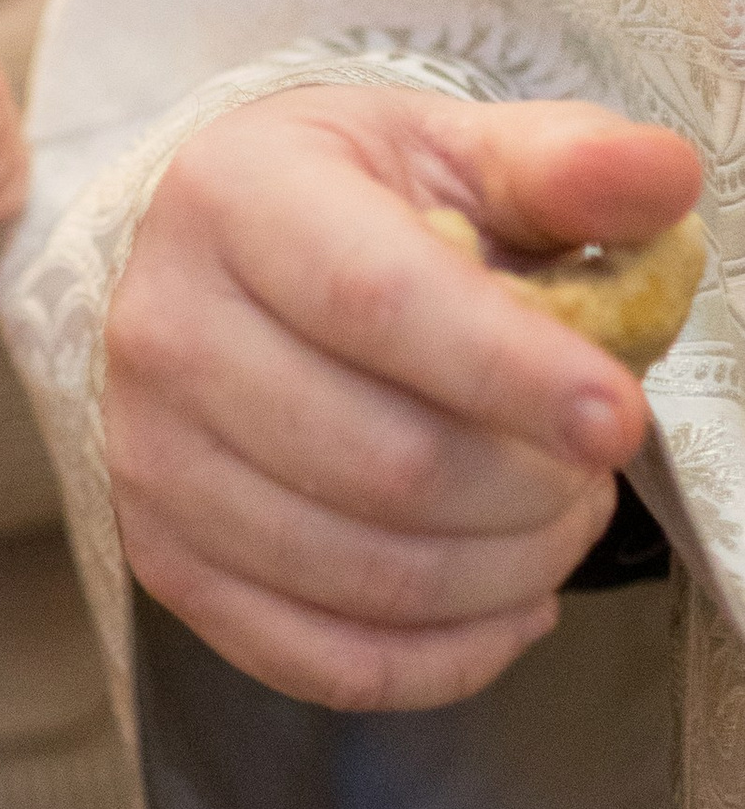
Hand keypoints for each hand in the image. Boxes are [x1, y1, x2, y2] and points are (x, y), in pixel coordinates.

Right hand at [106, 86, 698, 711]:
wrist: (229, 258)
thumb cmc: (357, 203)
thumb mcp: (455, 148)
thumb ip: (564, 162)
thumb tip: (661, 175)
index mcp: (235, 196)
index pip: (375, 300)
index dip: (511, 371)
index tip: (617, 417)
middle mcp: (165, 326)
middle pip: (385, 463)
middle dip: (534, 489)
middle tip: (590, 466)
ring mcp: (149, 455)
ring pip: (365, 575)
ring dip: (506, 571)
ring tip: (553, 518)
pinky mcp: (161, 557)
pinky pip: (325, 660)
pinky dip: (448, 657)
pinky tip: (505, 601)